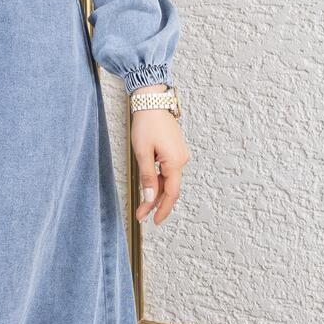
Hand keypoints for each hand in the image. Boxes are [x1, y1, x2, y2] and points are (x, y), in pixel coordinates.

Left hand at [130, 104, 190, 225]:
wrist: (153, 101)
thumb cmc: (147, 123)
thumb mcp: (142, 152)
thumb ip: (147, 177)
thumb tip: (149, 198)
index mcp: (175, 162)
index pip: (171, 193)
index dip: (162, 209)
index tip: (153, 221)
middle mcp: (182, 159)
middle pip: (170, 188)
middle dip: (156, 204)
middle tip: (141, 215)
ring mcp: (180, 154)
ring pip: (169, 180)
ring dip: (156, 192)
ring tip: (142, 204)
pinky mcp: (176, 150)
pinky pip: (169, 171)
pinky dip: (159, 180)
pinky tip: (150, 186)